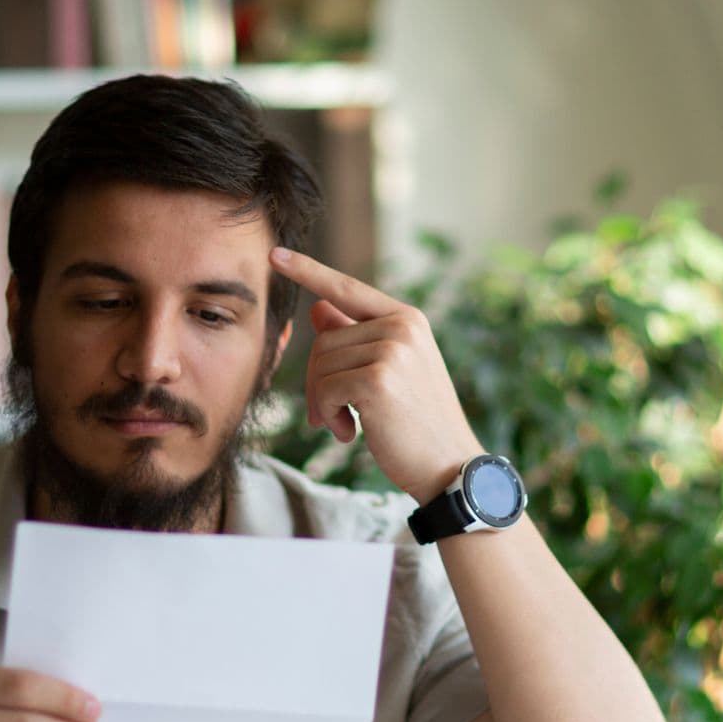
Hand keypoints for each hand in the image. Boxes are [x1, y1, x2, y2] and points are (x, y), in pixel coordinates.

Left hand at [271, 247, 482, 500]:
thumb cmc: (416, 423)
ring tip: (347, 426)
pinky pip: (326, 388)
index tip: (274, 254)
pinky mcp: (378, 379)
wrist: (448, 467)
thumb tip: (317, 307)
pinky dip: (328, 415)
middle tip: (330, 416)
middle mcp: (402, 326)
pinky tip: (350, 433)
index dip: (307, 271)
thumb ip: (354, 339)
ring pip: (321, 364)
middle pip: (324, 338)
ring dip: (323, 403)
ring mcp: (392, 350)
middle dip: (318, 381)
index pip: (346, 288)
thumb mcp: (388, 373)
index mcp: (407, 319)